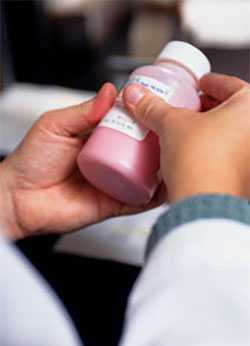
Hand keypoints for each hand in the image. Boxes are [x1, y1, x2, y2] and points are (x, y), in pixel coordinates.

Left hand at [0, 83, 162, 239]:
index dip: (143, 117)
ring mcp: (112, 182)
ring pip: (144, 174)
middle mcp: (108, 160)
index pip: (126, 125)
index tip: (160, 106)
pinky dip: (154, 196)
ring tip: (179, 155)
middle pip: (140, 150)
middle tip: (176, 131)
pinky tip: (168, 186)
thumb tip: (110, 91)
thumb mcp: (56, 125)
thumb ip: (83, 111)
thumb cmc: (31, 161)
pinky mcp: (113, 204)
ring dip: (161, 167)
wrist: (19, 199)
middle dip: (158, 141)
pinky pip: (138, 200)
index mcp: (95, 138)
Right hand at [123, 73, 249, 202]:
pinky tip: (193, 152)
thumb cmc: (202, 164)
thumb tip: (136, 96)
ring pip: (229, 134)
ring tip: (187, 129)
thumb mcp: (172, 125)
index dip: (211, 83)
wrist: (203, 206)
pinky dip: (213, 150)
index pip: (230, 85)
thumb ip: (154, 108)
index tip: (199, 85)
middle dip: (208, 107)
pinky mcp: (243, 177)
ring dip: (210, 129)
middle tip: (189, 107)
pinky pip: (228, 155)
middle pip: (231, 110)